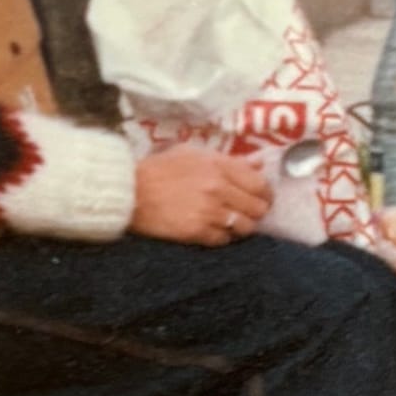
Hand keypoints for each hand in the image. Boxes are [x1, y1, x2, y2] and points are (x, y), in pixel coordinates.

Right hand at [131, 146, 273, 246]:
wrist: (129, 191)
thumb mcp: (193, 154)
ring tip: (230, 223)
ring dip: (241, 227)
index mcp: (219, 166)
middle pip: (257, 208)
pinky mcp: (196, 231)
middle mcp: (218, 188)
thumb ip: (227, 160)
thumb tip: (257, 166)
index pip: (260, 184)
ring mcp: (209, 211)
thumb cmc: (159, 169)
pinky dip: (222, 237)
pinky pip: (224, 240)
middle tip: (247, 213)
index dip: (265, 194)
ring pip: (245, 227)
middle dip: (256, 212)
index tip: (262, 198)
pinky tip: (213, 230)